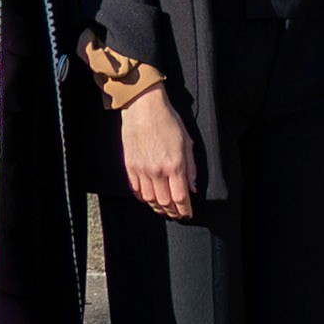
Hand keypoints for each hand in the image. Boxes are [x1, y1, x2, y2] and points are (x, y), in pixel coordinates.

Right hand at [116, 86, 198, 218]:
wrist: (144, 108)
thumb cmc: (168, 121)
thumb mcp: (187, 143)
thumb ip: (191, 168)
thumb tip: (193, 188)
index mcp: (175, 165)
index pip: (181, 197)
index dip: (185, 210)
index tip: (188, 214)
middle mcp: (157, 171)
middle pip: (164, 202)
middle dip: (172, 212)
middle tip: (177, 215)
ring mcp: (142, 170)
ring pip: (149, 199)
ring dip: (158, 207)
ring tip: (164, 209)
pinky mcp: (130, 166)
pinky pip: (136, 189)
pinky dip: (143, 197)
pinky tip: (149, 199)